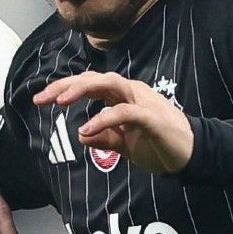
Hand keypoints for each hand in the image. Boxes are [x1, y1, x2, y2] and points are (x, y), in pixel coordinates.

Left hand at [33, 72, 192, 174]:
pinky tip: (87, 128)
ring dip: (82, 90)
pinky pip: (125, 112)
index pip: (89, 84)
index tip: (40, 99)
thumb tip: (81, 135)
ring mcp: (143, 102)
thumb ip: (104, 138)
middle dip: (65, 85)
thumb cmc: (159, 145)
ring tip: (60, 101)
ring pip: (109, 84)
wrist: (192, 155)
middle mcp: (131, 92)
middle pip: (94, 78)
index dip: (64, 88)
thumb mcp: (125, 145)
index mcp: (122, 96)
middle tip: (41, 97)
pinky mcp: (152, 117)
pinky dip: (104, 118)